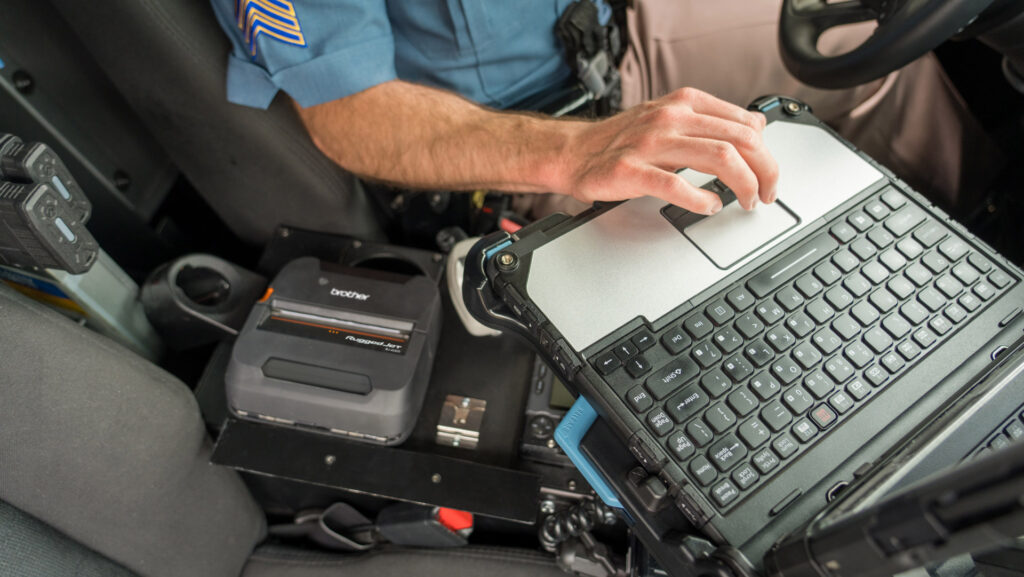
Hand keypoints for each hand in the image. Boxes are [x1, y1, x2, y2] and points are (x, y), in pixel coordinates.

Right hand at [557, 87, 778, 214]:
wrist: (573, 152)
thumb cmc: (621, 140)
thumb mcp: (669, 117)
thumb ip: (710, 121)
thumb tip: (755, 127)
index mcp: (684, 103)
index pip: (745, 123)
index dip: (767, 153)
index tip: (769, 173)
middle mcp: (671, 118)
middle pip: (740, 140)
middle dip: (765, 171)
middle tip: (767, 192)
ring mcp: (651, 144)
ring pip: (719, 157)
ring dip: (744, 184)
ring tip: (747, 201)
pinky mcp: (632, 171)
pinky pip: (677, 185)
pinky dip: (702, 199)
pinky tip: (710, 207)